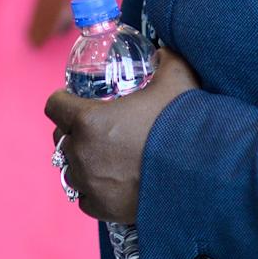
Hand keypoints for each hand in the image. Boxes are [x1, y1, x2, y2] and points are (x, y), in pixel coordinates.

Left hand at [43, 46, 199, 225]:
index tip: (74, 100)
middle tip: (94, 129)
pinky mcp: (103, 207)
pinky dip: (93, 191)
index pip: (54, 106)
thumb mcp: (176, 78)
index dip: (64, 100)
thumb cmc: (183, 122)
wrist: (203, 172)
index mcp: (88, 120)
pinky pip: (85, 198)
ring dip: (82, 162)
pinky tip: (108, 182)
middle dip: (73, 132)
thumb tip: (163, 51)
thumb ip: (165, 59)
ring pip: (70, 170)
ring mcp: (90, 183)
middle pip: (60, 138)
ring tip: (102, 157)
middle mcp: (82, 152)